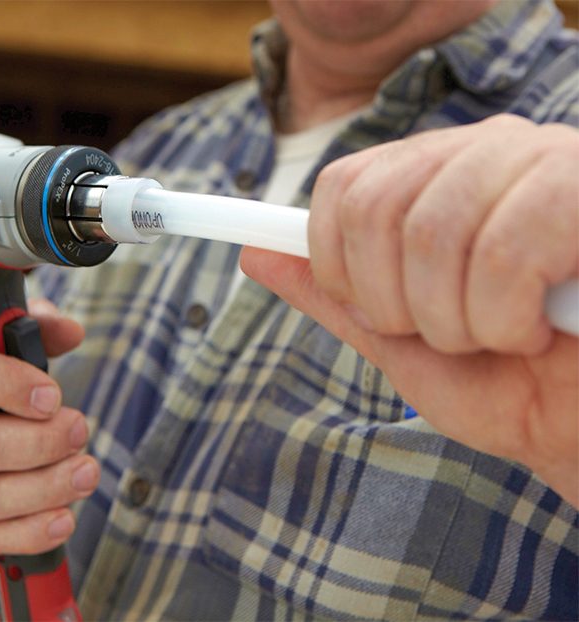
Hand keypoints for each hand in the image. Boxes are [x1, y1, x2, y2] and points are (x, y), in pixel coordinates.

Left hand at [240, 114, 577, 505]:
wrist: (574, 430)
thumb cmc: (496, 383)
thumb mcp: (395, 337)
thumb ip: (331, 292)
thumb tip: (255, 251)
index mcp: (435, 176)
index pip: (343, 185)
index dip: (335, 260)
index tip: (375, 311)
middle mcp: (484, 153)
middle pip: (376, 207)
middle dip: (393, 304)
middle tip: (446, 336)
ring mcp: (541, 164)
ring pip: (434, 234)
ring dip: (451, 323)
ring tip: (498, 338)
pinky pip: (504, 256)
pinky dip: (503, 323)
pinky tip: (538, 332)